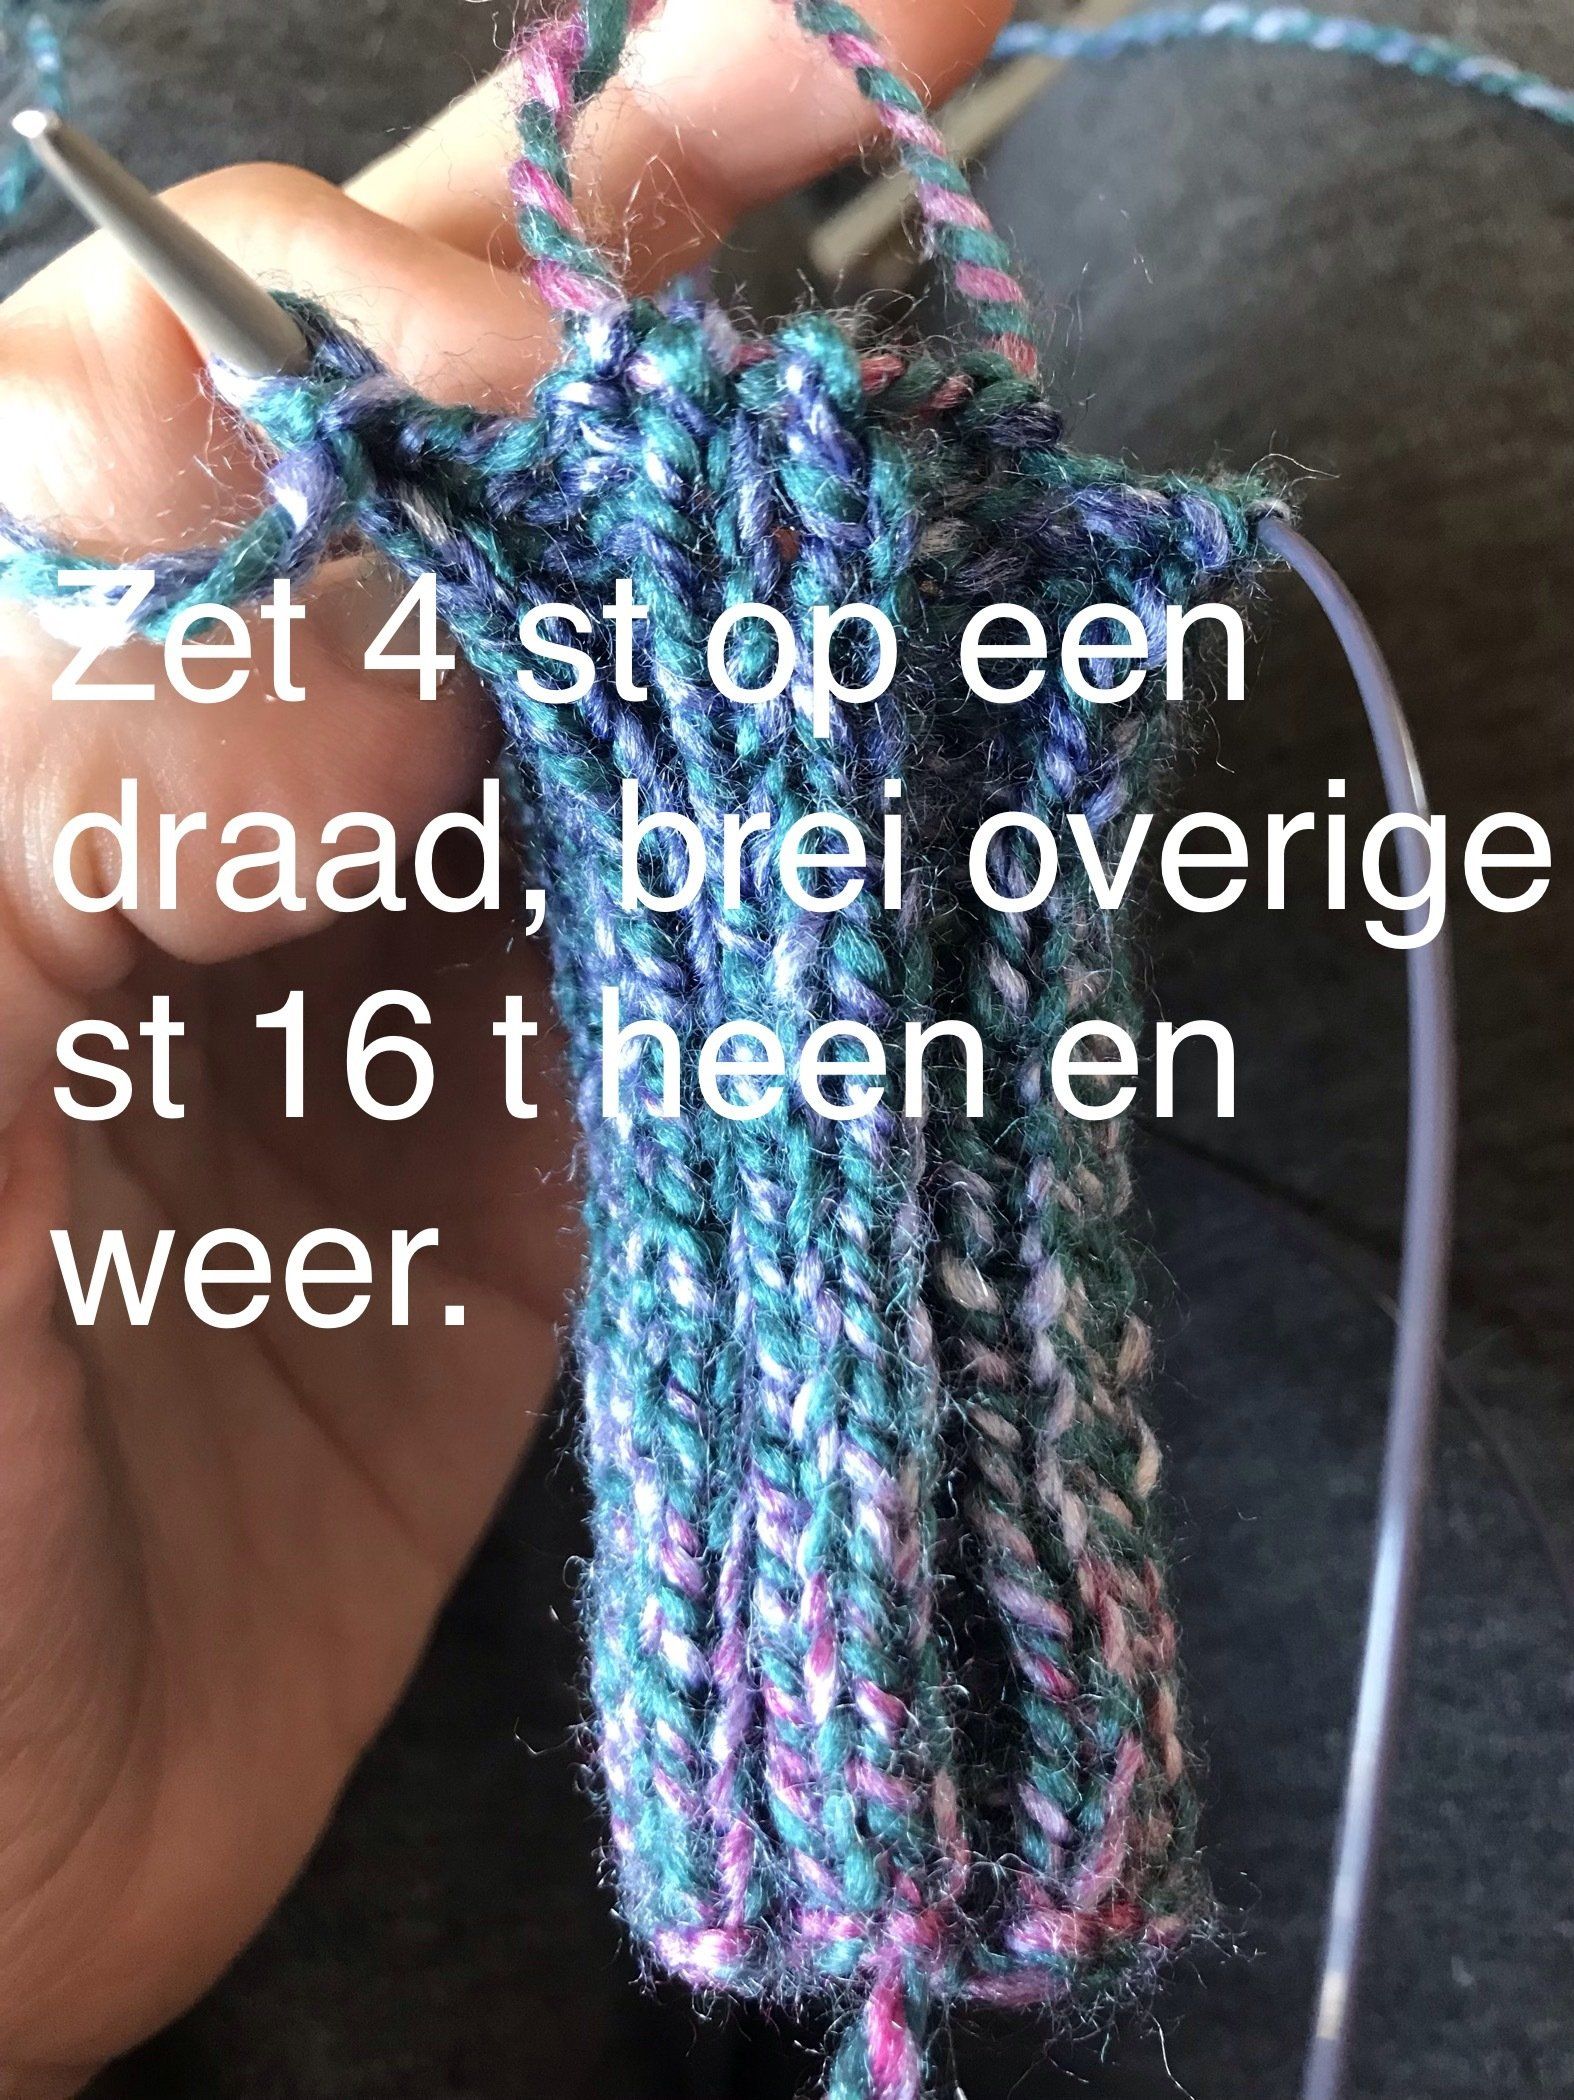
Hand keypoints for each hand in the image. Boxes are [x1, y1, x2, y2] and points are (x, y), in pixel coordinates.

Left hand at [0, 3, 1008, 2090]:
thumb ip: (54, 749)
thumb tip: (363, 534)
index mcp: (0, 691)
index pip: (220, 375)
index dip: (430, 260)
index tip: (624, 218)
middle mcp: (202, 786)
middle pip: (458, 480)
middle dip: (660, 277)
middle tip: (886, 67)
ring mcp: (385, 966)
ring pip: (612, 683)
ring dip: (771, 541)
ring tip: (950, 377)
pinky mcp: (529, 1148)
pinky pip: (698, 941)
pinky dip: (813, 828)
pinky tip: (916, 711)